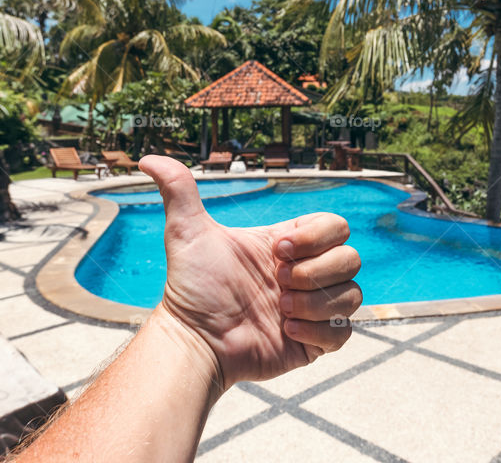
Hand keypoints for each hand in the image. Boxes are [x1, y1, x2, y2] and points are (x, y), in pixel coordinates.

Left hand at [138, 155, 362, 389]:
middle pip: (351, 258)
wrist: (195, 340)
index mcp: (290, 244)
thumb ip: (179, 189)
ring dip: (315, 303)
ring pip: (352, 295)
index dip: (314, 237)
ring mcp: (314, 308)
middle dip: (314, 272)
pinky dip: (319, 331)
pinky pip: (344, 332)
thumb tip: (148, 158)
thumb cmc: (191, 288)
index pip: (336, 226)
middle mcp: (307, 273)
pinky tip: (285, 332)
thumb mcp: (187, 233)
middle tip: (276, 283)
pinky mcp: (316, 342)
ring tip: (277, 310)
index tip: (275, 250)